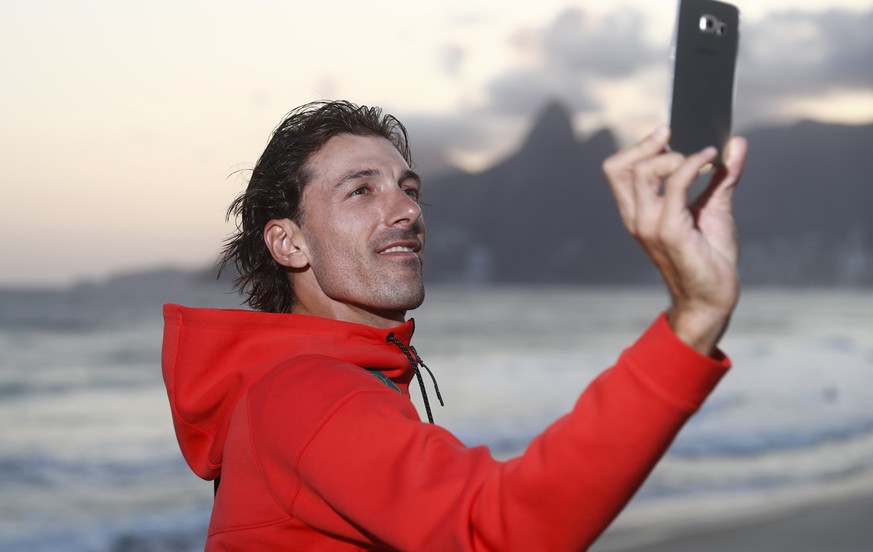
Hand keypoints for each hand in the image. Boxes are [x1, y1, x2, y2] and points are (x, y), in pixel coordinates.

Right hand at [602, 127, 747, 354]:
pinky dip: (693, 164)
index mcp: (638, 212)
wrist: (712, 298)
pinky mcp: (670, 231)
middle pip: (619, 166)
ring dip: (673, 155)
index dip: (637, 146)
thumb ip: (723, 176)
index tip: (668, 133)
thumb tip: (736, 142)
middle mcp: (637, 218)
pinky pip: (676, 185)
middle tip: (676, 136)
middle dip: (647, 143)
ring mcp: (650, 225)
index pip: (616, 170)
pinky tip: (713, 160)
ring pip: (643, 171)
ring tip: (701, 156)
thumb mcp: (715, 209)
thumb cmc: (709, 259)